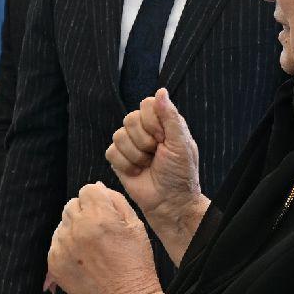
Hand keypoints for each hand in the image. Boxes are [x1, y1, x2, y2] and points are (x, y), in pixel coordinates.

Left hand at [46, 184, 162, 293]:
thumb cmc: (136, 264)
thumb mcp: (136, 226)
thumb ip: (116, 201)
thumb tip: (98, 188)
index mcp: (99, 216)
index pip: (87, 189)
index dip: (98, 199)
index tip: (105, 213)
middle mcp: (77, 228)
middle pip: (72, 204)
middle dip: (85, 212)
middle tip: (100, 232)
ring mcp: (63, 246)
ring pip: (62, 223)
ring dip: (74, 229)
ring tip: (92, 248)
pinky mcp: (54, 263)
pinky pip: (55, 243)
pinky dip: (66, 247)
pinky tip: (83, 259)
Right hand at [106, 88, 199, 221]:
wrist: (169, 203)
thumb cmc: (180, 174)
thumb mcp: (181, 144)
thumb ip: (170, 116)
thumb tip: (160, 91)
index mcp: (163, 123)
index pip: (147, 104)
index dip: (151, 121)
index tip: (163, 138)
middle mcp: (145, 130)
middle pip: (129, 118)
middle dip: (144, 141)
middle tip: (156, 154)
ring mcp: (130, 145)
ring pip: (118, 136)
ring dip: (136, 155)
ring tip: (148, 165)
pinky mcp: (119, 160)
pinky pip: (111, 152)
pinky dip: (126, 165)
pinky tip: (137, 172)